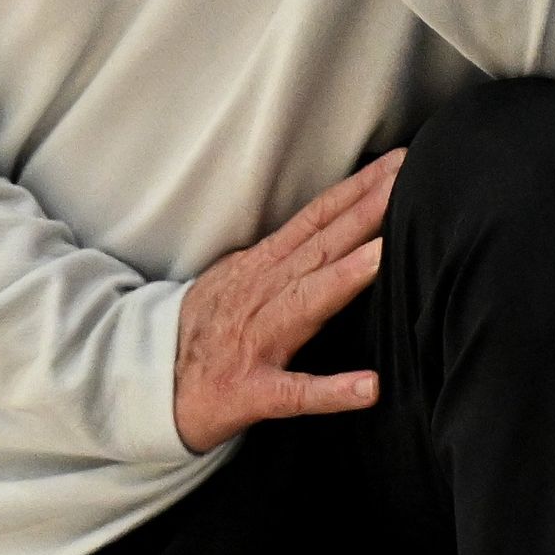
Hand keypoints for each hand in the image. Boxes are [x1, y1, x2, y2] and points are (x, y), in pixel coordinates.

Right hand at [172, 150, 402, 453]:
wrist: (147, 384)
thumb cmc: (199, 331)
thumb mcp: (235, 278)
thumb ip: (281, 258)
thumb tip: (326, 229)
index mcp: (260, 268)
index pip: (315, 219)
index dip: (356, 190)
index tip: (398, 162)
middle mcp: (260, 295)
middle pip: (318, 248)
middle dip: (364, 214)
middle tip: (407, 181)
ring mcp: (255, 342)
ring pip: (306, 304)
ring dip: (344, 279)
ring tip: (385, 256)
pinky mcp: (252, 392)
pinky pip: (295, 392)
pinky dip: (331, 390)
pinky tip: (369, 387)